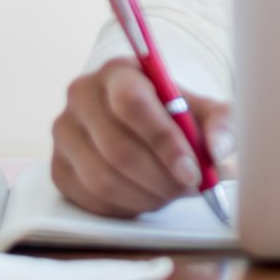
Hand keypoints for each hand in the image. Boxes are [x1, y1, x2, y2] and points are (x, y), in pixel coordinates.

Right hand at [50, 58, 235, 216]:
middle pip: (117, 148)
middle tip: (188, 190)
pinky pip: (90, 200)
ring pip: (102, 179)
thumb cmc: (175, 115)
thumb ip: (221, 123)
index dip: (163, 142)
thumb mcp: (204, 110)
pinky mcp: (57, 169)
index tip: (193, 171)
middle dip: (160, 178)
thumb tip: (219, 150)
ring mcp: (64, 134)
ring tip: (171, 193)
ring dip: (145, 196)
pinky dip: (126, 208)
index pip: (132, 104)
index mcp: (118, 71)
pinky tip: (147, 198)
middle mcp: (82, 96)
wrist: (143, 127)